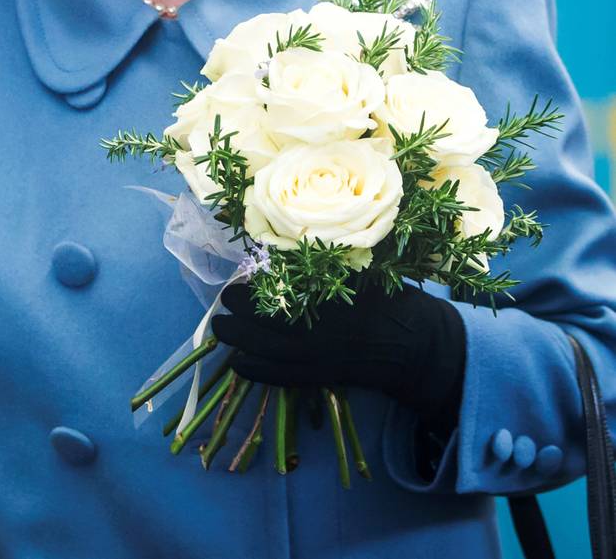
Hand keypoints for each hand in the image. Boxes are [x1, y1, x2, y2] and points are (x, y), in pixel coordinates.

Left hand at [212, 281, 465, 427]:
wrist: (413, 344)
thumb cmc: (389, 299)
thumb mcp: (361, 271)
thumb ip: (327, 265)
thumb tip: (286, 255)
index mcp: (332, 302)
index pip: (282, 296)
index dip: (254, 291)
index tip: (237, 281)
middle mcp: (322, 332)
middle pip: (270, 324)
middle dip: (241, 314)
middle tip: (223, 301)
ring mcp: (321, 359)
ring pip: (271, 353)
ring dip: (240, 341)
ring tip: (219, 329)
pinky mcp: (322, 377)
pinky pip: (283, 378)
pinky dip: (258, 372)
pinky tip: (237, 365)